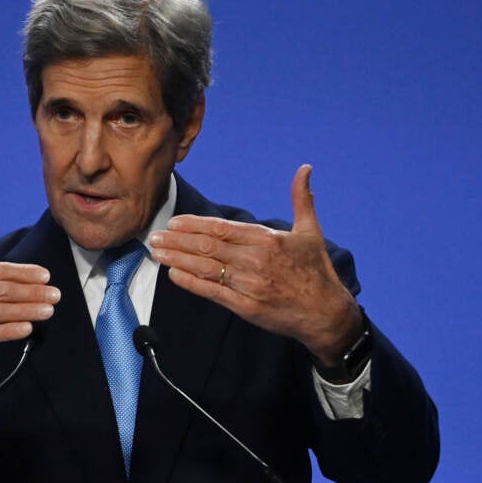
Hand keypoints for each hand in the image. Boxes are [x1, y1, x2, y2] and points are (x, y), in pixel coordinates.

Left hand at [149, 165, 361, 365]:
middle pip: (207, 247)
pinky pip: (212, 292)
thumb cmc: (317, 271)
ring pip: (205, 268)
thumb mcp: (311, 231)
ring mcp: (249, 285)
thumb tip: (305, 169)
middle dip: (177, 241)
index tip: (174, 222)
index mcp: (267, 240)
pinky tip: (174, 274)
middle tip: (155, 236)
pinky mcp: (246, 306)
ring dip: (177, 259)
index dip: (194, 225)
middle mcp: (255, 261)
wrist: (326, 313)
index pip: (221, 229)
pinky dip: (190, 282)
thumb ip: (302, 199)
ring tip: (156, 253)